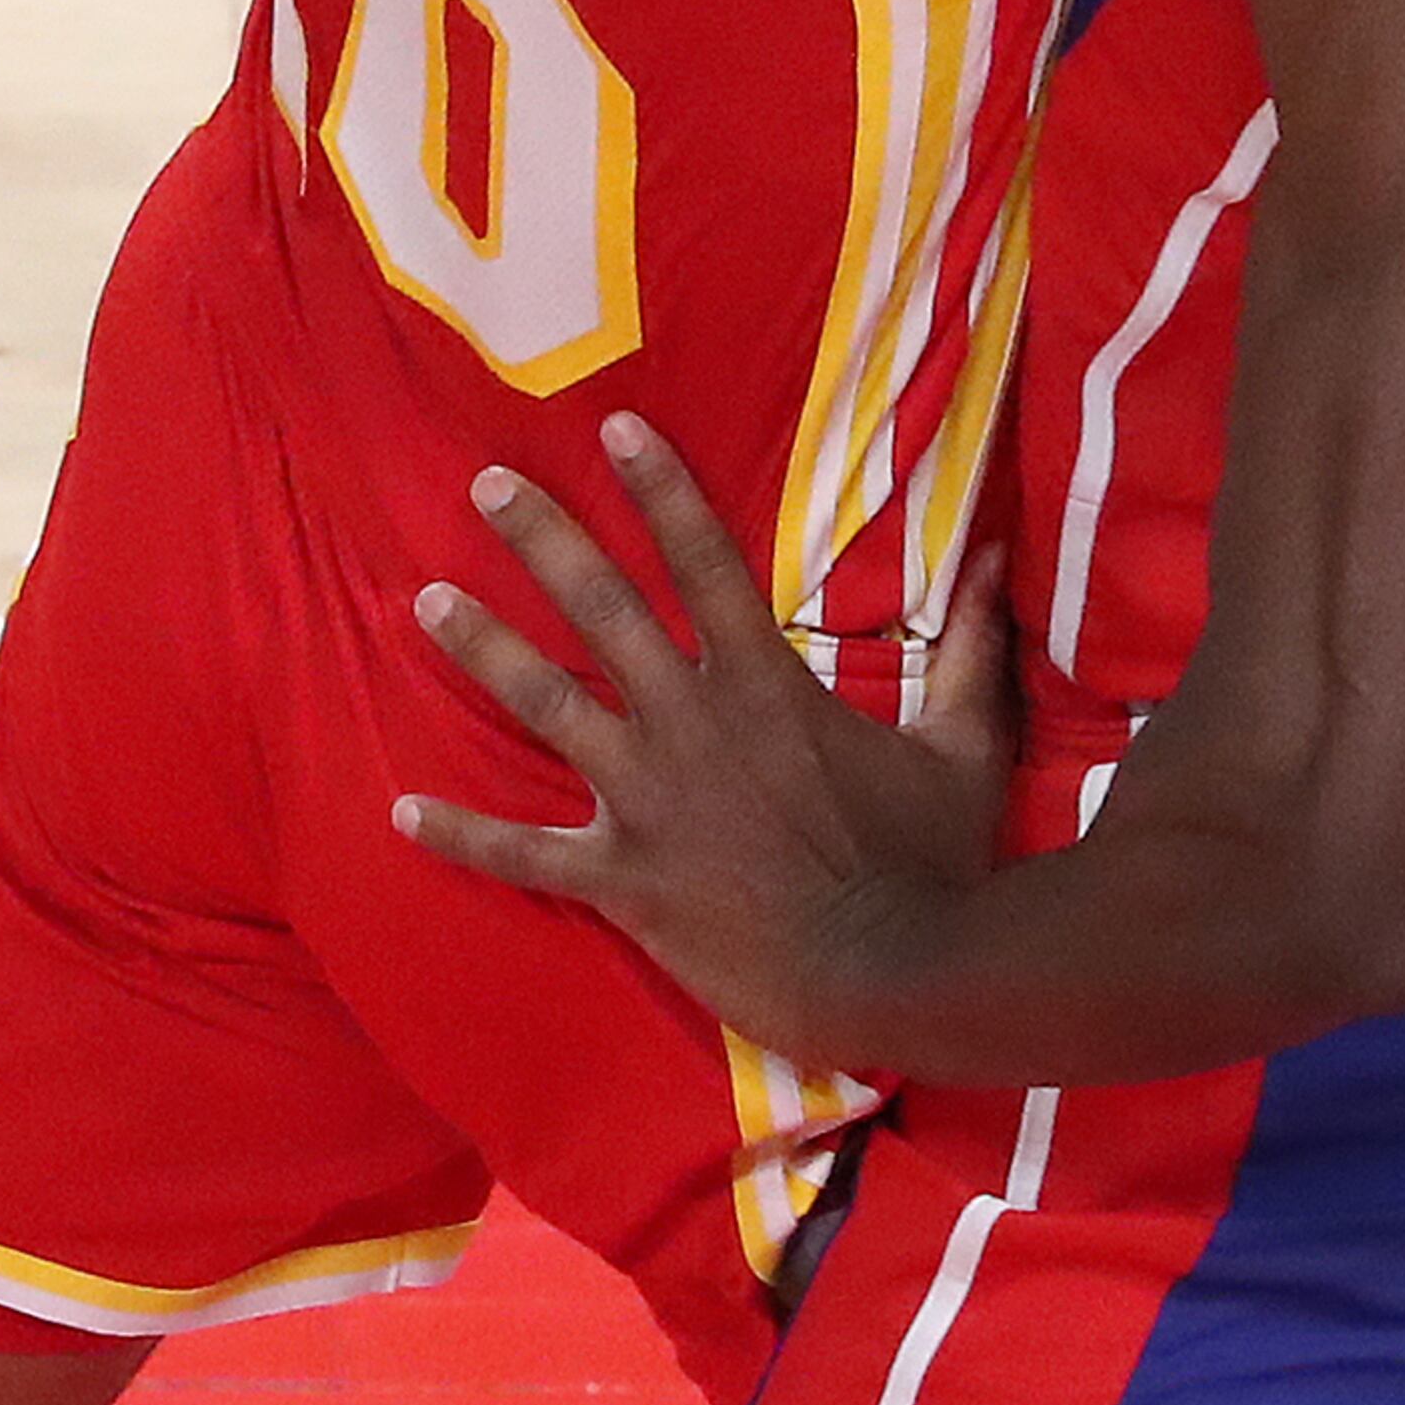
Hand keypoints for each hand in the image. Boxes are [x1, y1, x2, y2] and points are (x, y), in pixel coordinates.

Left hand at [392, 421, 1014, 1065]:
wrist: (888, 977)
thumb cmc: (930, 861)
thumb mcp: (966, 742)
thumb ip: (973, 646)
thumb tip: (1002, 554)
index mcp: (764, 681)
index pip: (704, 558)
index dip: (661, 488)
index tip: (614, 428)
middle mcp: (691, 722)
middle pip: (603, 611)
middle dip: (543, 540)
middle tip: (487, 484)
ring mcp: (647, 800)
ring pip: (547, 708)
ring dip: (484, 651)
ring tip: (426, 600)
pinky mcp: (622, 880)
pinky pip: (525, 856)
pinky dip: (462, 835)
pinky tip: (402, 809)